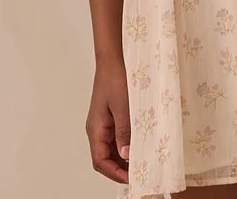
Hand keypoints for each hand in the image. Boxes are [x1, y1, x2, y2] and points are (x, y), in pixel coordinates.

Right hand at [86, 56, 130, 184]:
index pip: (100, 161)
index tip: (131, 178)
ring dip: (124, 157)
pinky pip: (116, 137)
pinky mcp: (111, 117)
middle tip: (139, 173)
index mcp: (95, 129)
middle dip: (120, 169)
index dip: (115, 173)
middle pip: (105, 158)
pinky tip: (139, 144)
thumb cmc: (116, 78)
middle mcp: (97, 129)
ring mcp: (103, 123)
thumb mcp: (123, 107)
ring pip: (111, 149)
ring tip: (141, 161)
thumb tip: (126, 156)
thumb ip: (124, 131)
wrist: (113, 59)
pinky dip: (126, 144)